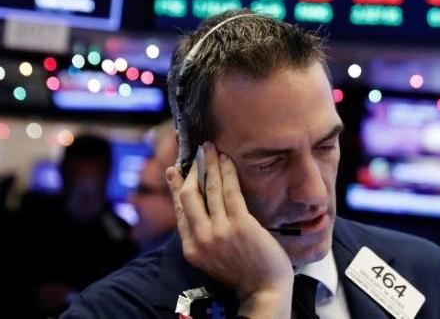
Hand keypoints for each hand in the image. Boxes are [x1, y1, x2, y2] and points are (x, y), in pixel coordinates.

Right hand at [167, 142, 292, 317]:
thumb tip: (197, 208)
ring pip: (209, 189)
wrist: (264, 290)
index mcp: (191, 248)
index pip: (179, 210)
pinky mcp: (240, 225)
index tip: (174, 170)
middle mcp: (201, 239)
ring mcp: (220, 232)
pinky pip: (230, 192)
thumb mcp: (212, 256)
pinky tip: (226, 160)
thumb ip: (202, 234)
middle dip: (191, 170)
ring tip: (210, 149)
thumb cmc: (242, 270)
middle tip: (196, 153)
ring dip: (209, 165)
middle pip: (189, 195)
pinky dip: (227, 172)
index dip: (175, 186)